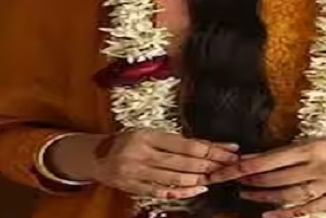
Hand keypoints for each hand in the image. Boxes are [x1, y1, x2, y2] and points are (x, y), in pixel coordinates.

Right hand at [47, 131, 238, 199]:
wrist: (96, 156)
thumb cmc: (128, 141)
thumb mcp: (148, 133)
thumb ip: (173, 141)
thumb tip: (207, 146)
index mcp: (147, 135)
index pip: (185, 144)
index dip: (210, 148)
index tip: (229, 150)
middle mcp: (141, 153)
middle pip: (183, 162)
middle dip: (210, 165)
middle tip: (229, 166)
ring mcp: (137, 173)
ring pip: (174, 179)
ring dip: (199, 179)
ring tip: (216, 177)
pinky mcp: (134, 188)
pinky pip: (162, 192)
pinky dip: (183, 192)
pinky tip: (197, 189)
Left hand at [209, 133, 325, 217]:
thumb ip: (305, 149)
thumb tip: (273, 156)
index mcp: (316, 145)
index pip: (273, 158)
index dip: (249, 165)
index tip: (230, 167)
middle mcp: (319, 165)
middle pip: (276, 178)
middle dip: (250, 181)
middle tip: (230, 181)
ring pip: (288, 194)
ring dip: (263, 196)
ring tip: (245, 195)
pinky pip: (307, 208)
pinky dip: (286, 213)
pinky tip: (269, 215)